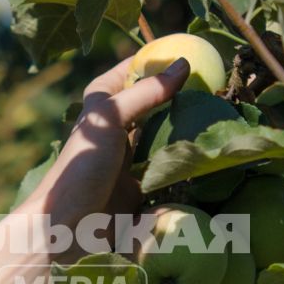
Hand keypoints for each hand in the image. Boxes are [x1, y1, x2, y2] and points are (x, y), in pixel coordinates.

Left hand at [0, 53, 194, 283]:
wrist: (66, 230)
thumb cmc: (81, 168)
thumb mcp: (110, 120)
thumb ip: (145, 94)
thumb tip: (183, 65)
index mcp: (101, 107)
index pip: (129, 73)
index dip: (154, 61)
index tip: (190, 53)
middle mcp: (115, 130)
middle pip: (151, 106)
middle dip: (178, 98)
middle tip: (214, 89)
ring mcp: (128, 161)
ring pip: (162, 138)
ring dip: (185, 131)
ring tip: (218, 118)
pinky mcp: (140, 190)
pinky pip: (166, 171)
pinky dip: (183, 164)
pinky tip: (207, 156)